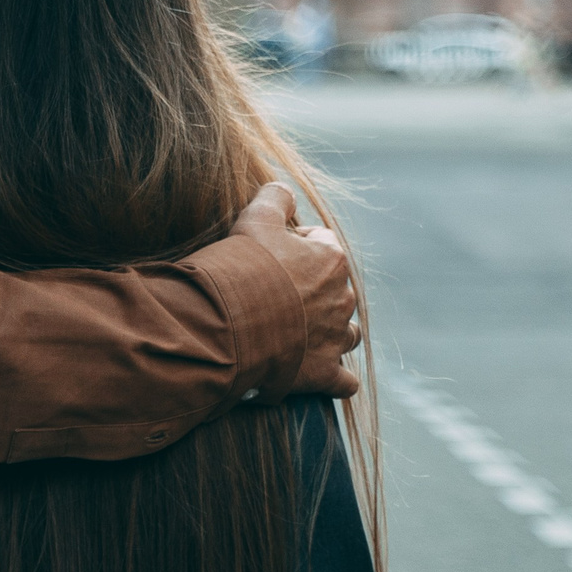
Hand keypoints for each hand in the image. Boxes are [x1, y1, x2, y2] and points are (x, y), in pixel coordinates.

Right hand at [229, 183, 360, 398]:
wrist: (226, 329)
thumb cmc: (239, 272)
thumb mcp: (254, 219)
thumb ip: (275, 198)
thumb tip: (286, 190)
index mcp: (331, 259)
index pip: (321, 243)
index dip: (294, 246)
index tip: (268, 256)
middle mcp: (342, 298)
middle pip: (334, 289)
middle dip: (310, 290)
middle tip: (274, 295)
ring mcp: (334, 339)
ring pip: (345, 333)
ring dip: (328, 332)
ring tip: (297, 334)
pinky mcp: (322, 373)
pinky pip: (343, 381)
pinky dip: (335, 378)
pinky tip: (318, 373)